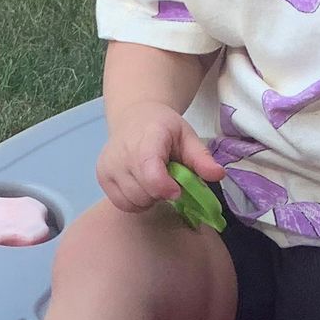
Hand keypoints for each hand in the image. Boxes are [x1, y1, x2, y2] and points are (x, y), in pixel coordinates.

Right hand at [96, 104, 224, 213]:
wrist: (134, 116)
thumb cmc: (164, 128)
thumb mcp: (187, 136)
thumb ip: (201, 158)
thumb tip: (218, 175)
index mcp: (146, 139)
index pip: (150, 172)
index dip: (164, 187)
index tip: (177, 190)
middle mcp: (121, 153)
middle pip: (144, 193)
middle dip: (161, 193)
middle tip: (168, 179)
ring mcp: (108, 166)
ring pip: (133, 202)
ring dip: (149, 198)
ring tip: (154, 181)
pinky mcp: (101, 177)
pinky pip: (122, 203)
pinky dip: (136, 201)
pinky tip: (142, 185)